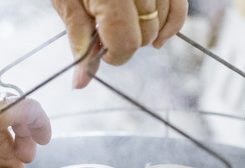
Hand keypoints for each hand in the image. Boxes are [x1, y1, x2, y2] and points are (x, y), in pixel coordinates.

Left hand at [52, 0, 188, 87]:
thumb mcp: (65, 0)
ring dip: (147, 31)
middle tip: (107, 31)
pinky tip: (159, 35)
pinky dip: (172, 22)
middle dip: (127, 41)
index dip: (114, 55)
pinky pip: (180, 5)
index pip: (125, 42)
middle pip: (145, 34)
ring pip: (163, 22)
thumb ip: (78, 38)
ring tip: (126, 22)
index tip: (103, 52)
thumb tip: (81, 81)